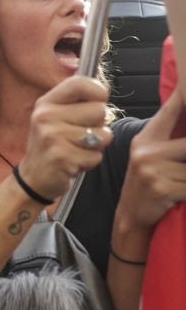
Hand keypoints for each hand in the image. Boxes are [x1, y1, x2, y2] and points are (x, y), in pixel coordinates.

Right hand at [19, 76, 112, 199]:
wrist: (33, 177)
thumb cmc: (52, 144)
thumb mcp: (55, 117)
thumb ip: (75, 102)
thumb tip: (102, 91)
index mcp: (46, 102)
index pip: (80, 83)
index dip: (98, 91)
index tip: (98, 102)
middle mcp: (46, 116)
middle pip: (99, 110)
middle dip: (98, 125)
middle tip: (80, 135)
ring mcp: (52, 136)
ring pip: (103, 134)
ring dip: (96, 146)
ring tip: (77, 149)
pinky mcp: (61, 157)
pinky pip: (96, 156)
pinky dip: (90, 162)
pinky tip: (74, 162)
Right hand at [117, 86, 185, 230]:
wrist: (131, 215)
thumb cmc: (145, 183)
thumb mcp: (147, 156)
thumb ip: (166, 139)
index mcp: (145, 139)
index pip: (169, 113)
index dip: (182, 97)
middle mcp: (146, 151)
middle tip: (182, 160)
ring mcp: (152, 169)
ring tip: (180, 178)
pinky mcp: (162, 188)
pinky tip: (181, 192)